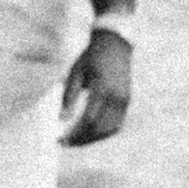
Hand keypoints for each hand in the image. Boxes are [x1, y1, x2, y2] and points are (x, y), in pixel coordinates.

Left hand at [59, 24, 134, 148]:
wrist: (115, 44)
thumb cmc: (91, 57)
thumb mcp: (75, 73)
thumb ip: (69, 97)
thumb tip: (61, 120)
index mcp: (102, 88)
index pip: (89, 120)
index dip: (74, 133)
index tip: (60, 139)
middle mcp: (117, 97)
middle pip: (99, 128)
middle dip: (82, 139)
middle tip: (66, 143)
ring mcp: (124, 100)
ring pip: (110, 130)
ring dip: (93, 139)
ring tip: (76, 141)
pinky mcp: (127, 102)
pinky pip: (116, 124)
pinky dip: (103, 133)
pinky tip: (89, 134)